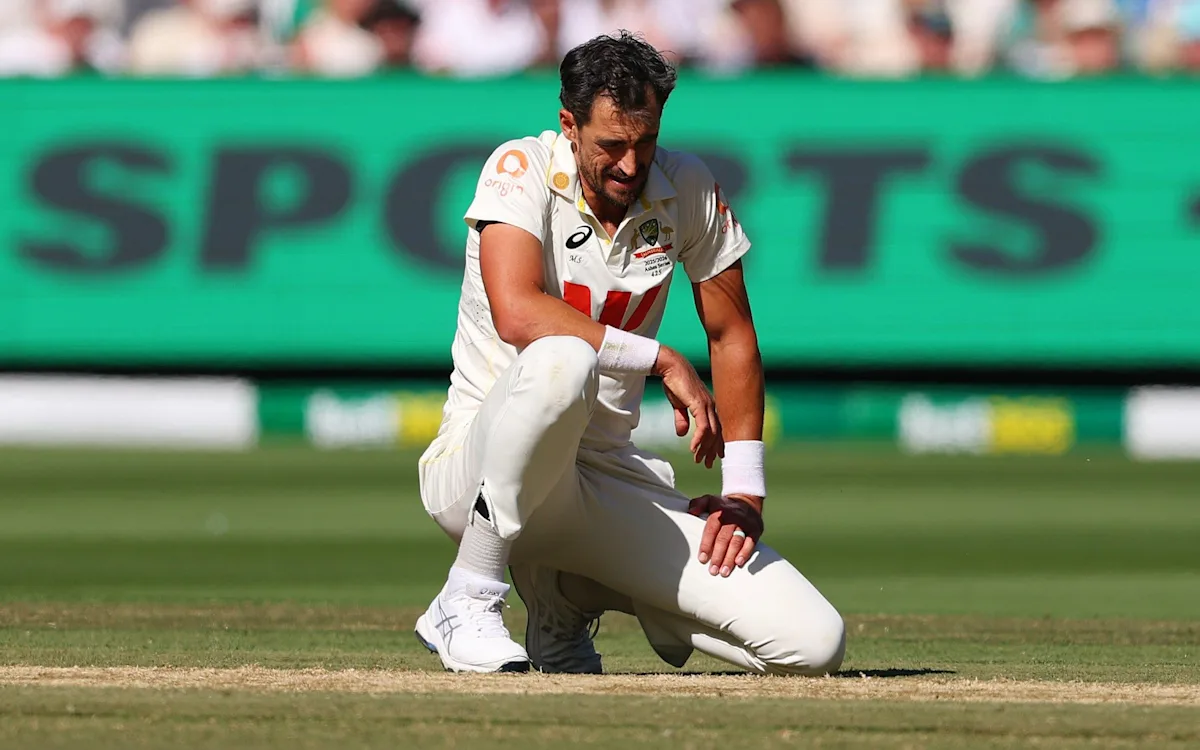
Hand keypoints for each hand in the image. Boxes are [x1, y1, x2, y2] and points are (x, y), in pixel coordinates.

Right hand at [654, 346, 722, 467]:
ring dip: (705, 448)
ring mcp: (706, 405)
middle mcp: (710, 407)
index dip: (715, 444)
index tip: (712, 457)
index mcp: (707, 406)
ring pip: (712, 432)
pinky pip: (703, 426)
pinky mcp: (699, 404)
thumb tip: (682, 434)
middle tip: (707, 465)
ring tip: (699, 460)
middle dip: (712, 451)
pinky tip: (693, 449)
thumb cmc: (673, 382)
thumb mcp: (677, 404)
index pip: (716, 429)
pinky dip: (699, 439)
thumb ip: (681, 419)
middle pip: (717, 433)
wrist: (670, 366)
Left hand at [687, 493, 763, 576]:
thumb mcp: (709, 500)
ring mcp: (745, 524)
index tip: (702, 559)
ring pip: (736, 542)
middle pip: (724, 538)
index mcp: (720, 512)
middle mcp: (733, 518)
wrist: (746, 500)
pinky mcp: (756, 529)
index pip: (712, 529)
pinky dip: (746, 552)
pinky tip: (739, 563)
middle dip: (718, 556)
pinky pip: (751, 542)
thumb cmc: (723, 506)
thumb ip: (698, 504)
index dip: (707, 544)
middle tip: (713, 571)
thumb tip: (691, 512)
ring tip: (724, 572)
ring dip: (730, 558)